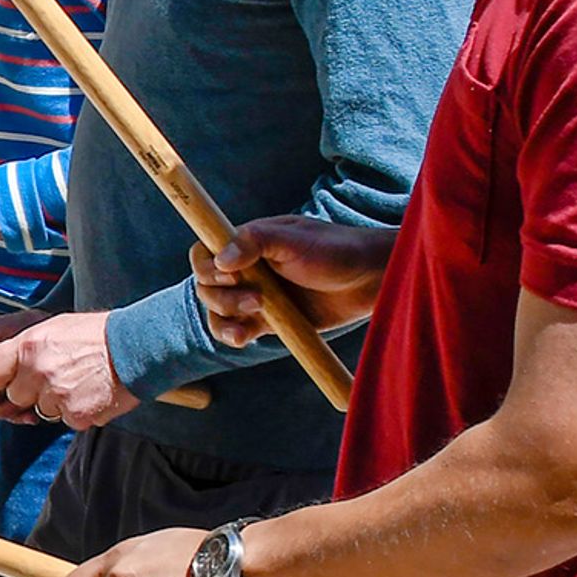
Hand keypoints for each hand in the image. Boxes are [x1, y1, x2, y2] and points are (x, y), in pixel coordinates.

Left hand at [0, 310, 136, 427]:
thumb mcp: (51, 328)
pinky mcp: (77, 415)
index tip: (8, 375)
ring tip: (80, 381)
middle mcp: (38, 370)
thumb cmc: (95, 335)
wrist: (139, 347)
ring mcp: (57, 395)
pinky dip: (78, 411)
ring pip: (41, 410)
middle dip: (30, 391)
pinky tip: (93, 393)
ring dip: (56, 402)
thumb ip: (20, 348)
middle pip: (14, 396)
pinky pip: (66, 420)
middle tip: (58, 375)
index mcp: (27, 345)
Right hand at [198, 214, 394, 344]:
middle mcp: (246, 270)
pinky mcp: (268, 321)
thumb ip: (254, 241)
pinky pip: (237, 331)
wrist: (372, 280)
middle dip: (223, 297)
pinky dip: (232, 336)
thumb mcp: (295, 238)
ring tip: (257, 315)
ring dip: (225, 318)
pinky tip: (243, 338)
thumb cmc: (336, 250)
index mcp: (247, 244)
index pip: (204, 254)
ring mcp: (255, 296)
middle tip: (258, 299)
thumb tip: (220, 260)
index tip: (230, 275)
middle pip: (206, 286)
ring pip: (217, 311)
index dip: (207, 267)